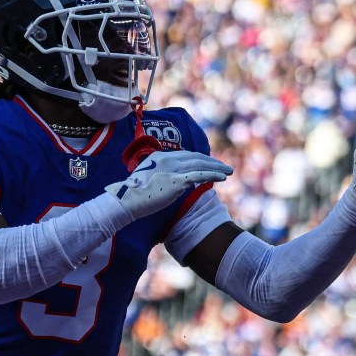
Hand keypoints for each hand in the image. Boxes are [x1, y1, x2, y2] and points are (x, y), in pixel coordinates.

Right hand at [106, 150, 232, 220]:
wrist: (126, 200)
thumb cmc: (134, 194)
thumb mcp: (148, 179)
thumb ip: (161, 176)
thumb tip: (173, 182)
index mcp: (161, 156)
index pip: (186, 155)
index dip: (200, 159)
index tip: (210, 163)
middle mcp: (168, 158)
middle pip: (196, 157)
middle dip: (212, 162)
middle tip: (224, 166)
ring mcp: (173, 168)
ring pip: (201, 164)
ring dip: (217, 167)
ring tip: (229, 171)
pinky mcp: (177, 180)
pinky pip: (200, 175)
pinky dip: (213, 174)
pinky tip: (223, 177)